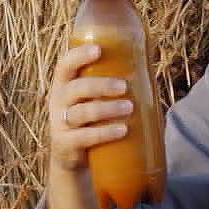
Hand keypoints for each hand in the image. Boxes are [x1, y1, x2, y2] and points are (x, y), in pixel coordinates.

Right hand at [47, 44, 131, 171]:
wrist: (71, 158)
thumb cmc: (90, 120)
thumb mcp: (92, 100)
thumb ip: (110, 85)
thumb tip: (149, 66)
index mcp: (64, 85)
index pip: (65, 65)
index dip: (78, 56)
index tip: (99, 50)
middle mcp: (58, 101)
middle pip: (76, 88)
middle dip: (101, 85)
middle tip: (125, 87)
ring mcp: (60, 123)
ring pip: (82, 112)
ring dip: (107, 109)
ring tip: (129, 107)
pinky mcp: (66, 144)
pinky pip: (84, 137)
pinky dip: (105, 132)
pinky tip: (123, 130)